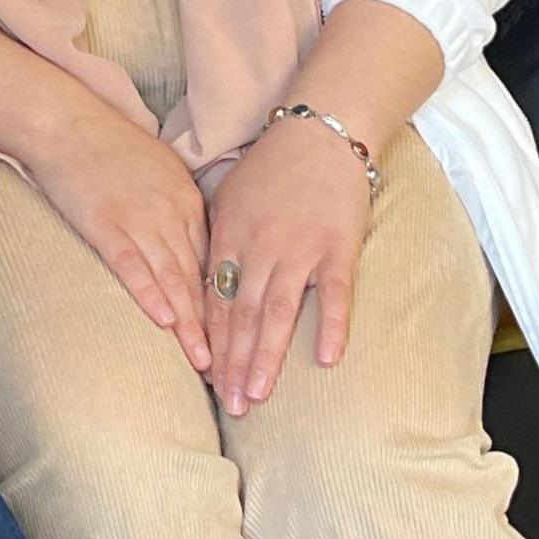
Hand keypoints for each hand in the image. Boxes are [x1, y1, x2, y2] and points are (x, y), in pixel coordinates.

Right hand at [20, 103, 214, 375]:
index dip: (224, 306)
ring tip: (202, 360)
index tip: (236, 340)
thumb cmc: (112, 147)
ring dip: (188, 323)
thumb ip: (179, 209)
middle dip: (214, 327)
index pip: (213, 264)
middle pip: (198, 279)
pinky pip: (131, 264)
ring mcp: (139, 219)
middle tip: (230, 366)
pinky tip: (161, 319)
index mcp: (188, 202)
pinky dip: (148, 293)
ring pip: (171, 278)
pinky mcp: (105, 224)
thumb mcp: (161, 172)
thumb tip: (192, 246)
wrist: (69, 121)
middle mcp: (171, 213)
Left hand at [199, 115, 372, 414]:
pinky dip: (332, 325)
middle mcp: (260, 247)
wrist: (319, 132)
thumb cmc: (271, 169)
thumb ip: (216, 245)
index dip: (210, 344)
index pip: (215, 302)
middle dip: (233, 364)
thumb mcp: (228, 200)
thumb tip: (200, 291)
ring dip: (267, 357)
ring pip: (279, 312)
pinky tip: (327, 360)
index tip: (205, 382)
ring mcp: (300, 248)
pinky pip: (335, 292)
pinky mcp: (338, 246)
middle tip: (230, 406)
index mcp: (229, 238)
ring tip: (258, 395)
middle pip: (242, 315)